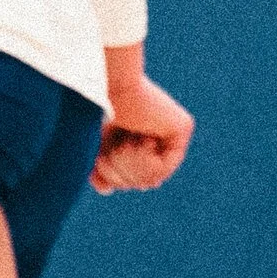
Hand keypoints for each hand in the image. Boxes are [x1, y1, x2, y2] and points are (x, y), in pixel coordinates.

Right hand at [94, 48, 192, 193]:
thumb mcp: (94, 146)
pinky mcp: (182, 127)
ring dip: (130, 166)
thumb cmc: (94, 110)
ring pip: (154, 176)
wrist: (105, 85)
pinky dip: (144, 161)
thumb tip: (106, 191)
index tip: (103, 169)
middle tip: (110, 155)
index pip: (137, 177)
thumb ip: (101, 167)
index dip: (119, 180)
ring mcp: (176, 131)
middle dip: (120, 174)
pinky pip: (164, 167)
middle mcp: (164, 133)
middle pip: (145, 180)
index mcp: (143, 134)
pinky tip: (139, 142)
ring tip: (122, 146)